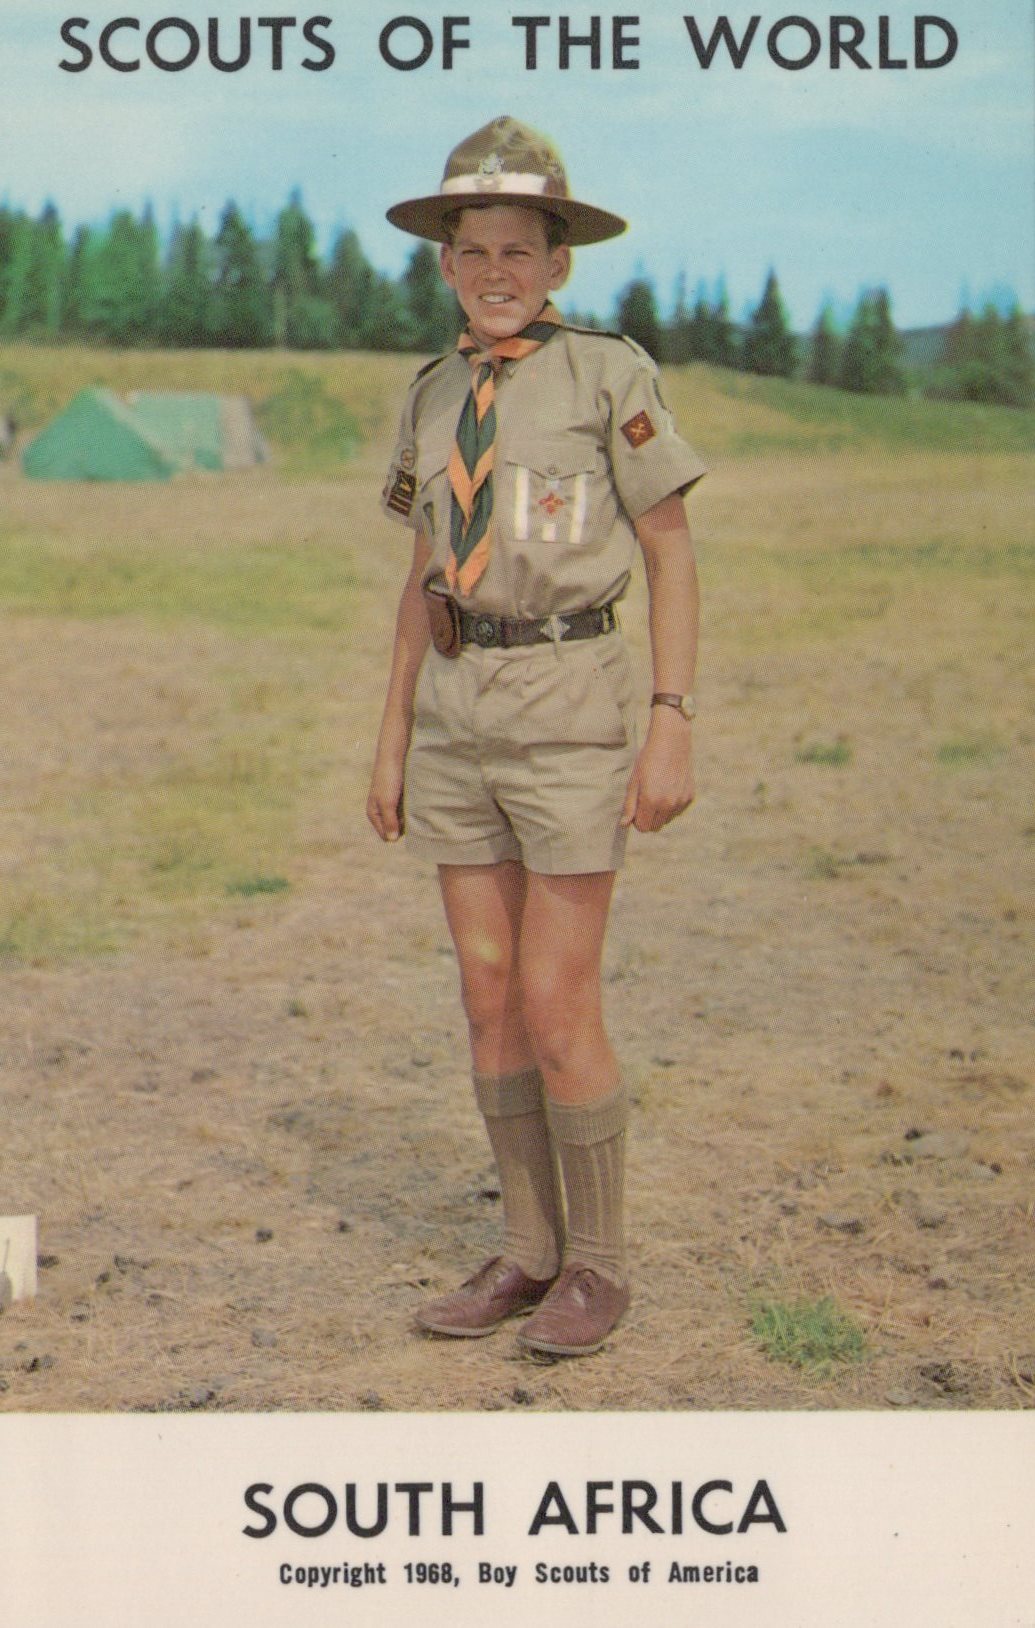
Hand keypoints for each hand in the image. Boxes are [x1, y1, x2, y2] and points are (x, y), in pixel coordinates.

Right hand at [366, 752, 405, 841]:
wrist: (394, 755)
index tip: (405, 821)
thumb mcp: (388, 802)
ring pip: (402, 820)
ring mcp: (390, 805)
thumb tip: (392, 840)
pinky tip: (416, 802)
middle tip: (411, 813)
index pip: (386, 835)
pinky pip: (407, 811)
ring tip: (414, 805)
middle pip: (395, 830)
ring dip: (409, 816)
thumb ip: (389, 821)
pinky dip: (412, 809)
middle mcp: (381, 812)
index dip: (397, 832)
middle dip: (404, 825)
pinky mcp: (399, 798)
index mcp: (373, 814)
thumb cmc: (388, 778)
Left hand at [620, 708, 694, 832]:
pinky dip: (672, 805)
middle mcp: (668, 804)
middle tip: (645, 799)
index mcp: (651, 800)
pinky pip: (677, 810)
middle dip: (648, 818)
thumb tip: (624, 825)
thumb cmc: (648, 760)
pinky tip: (669, 787)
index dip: (637, 820)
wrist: (671, 742)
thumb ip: (629, 805)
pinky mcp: (690, 796)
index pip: (643, 827)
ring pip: (667, 820)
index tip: (636, 808)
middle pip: (655, 827)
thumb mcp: (634, 781)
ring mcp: (681, 801)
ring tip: (658, 790)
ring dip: (661, 812)